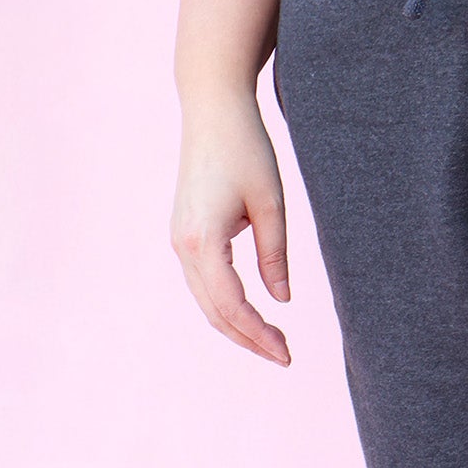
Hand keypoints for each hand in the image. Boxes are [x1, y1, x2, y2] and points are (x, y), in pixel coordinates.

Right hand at [170, 86, 291, 366]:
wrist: (212, 110)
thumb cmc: (247, 150)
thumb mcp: (272, 205)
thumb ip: (275, 255)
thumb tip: (281, 300)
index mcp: (203, 240)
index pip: (232, 305)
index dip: (259, 334)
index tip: (287, 353)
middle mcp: (183, 245)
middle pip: (215, 311)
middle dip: (249, 339)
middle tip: (285, 357)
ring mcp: (180, 240)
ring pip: (206, 301)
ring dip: (237, 326)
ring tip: (272, 343)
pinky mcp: (185, 234)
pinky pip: (204, 283)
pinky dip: (226, 305)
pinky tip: (251, 315)